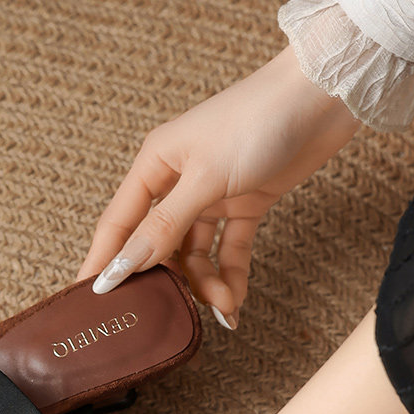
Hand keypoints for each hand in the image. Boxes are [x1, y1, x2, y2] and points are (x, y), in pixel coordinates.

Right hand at [77, 44, 359, 328]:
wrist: (322, 97)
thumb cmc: (257, 121)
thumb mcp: (205, 178)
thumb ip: (165, 225)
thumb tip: (124, 265)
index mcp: (155, 164)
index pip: (118, 223)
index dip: (104, 262)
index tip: (91, 300)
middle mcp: (178, 180)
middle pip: (157, 244)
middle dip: (164, 280)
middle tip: (165, 316)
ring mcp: (212, 194)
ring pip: (196, 252)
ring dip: (206, 282)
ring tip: (223, 306)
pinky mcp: (246, 203)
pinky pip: (229, 249)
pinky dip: (232, 275)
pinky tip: (235, 302)